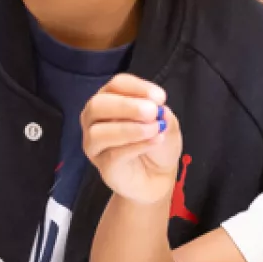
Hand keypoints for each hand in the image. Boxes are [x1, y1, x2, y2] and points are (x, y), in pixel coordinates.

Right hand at [81, 75, 178, 205]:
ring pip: (98, 132)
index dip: (138, 87)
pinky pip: (113, 154)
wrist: (158, 176)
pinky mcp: (103, 165)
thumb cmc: (157, 144)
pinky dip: (135, 146)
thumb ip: (162, 114)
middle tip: (152, 111)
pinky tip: (154, 142)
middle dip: (127, 106)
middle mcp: (95, 119)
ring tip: (155, 130)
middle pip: (98, 104)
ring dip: (129, 129)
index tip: (160, 97)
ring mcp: (95, 143)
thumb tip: (158, 109)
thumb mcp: (167, 124)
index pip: (117, 84)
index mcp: (111, 99)